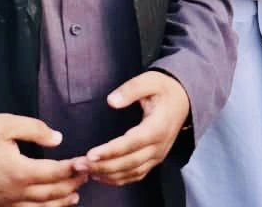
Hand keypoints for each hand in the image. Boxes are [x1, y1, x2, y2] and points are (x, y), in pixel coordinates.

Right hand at [0, 114, 88, 206]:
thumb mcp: (7, 124)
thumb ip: (36, 130)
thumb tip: (58, 139)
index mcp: (19, 171)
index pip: (54, 173)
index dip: (73, 169)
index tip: (86, 163)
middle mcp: (14, 192)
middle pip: (50, 193)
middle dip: (71, 185)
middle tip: (85, 176)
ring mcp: (4, 203)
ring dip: (59, 203)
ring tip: (74, 197)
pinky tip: (46, 206)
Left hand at [85, 71, 189, 186]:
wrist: (183, 99)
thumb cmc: (163, 88)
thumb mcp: (149, 81)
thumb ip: (130, 90)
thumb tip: (111, 101)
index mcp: (157, 127)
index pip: (132, 143)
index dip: (111, 151)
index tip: (90, 154)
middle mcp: (159, 146)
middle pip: (129, 162)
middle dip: (103, 166)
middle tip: (78, 165)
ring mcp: (158, 155)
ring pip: (131, 172)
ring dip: (107, 174)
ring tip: (84, 171)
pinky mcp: (154, 159)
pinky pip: (136, 175)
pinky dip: (118, 180)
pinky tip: (100, 177)